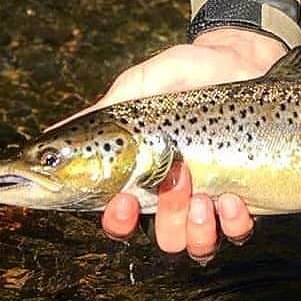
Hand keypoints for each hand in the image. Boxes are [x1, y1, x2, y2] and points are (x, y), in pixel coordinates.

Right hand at [51, 28, 286, 258]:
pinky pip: (237, 232)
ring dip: (197, 227)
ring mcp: (212, 197)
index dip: (117, 222)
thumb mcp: (144, 84)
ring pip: (195, 244)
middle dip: (167, 217)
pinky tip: (233, 199)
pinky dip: (233, 224)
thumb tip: (55, 133)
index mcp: (145, 175)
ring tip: (206, 194)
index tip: (123, 201)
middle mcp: (176, 196)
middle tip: (176, 178)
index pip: (121, 218)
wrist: (240, 56)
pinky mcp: (245, 195)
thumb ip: (108, 110)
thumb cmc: (187, 70)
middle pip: (162, 237)